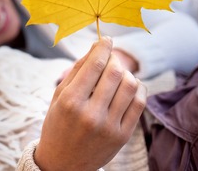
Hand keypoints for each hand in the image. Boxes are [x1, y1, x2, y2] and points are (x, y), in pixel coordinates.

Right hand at [35, 37, 146, 170]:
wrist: (64, 162)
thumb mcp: (58, 97)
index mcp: (70, 101)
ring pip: (130, 85)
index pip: (94, 65)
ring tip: (117, 75)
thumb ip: (76, 71)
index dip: (103, 47)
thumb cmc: (57, 124)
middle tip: (110, 58)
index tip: (107, 39)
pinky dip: (137, 88)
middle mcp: (91, 114)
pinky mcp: (123, 135)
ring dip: (126, 73)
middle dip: (114, 59)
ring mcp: (109, 126)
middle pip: (115, 73)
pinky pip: (139, 103)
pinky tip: (127, 88)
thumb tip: (96, 48)